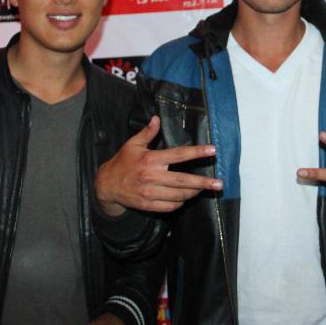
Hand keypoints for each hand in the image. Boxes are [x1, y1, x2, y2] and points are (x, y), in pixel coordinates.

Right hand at [95, 116, 222, 215]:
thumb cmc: (122, 162)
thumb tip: (157, 118)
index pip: (179, 155)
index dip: (197, 152)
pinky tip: (185, 197)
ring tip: (203, 188)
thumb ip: (147, 133)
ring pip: (179, 195)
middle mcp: (152, 176)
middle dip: (203, 183)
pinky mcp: (148, 205)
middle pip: (183, 180)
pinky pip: (170, 206)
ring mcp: (150, 193)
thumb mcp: (132, 144)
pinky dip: (180, 202)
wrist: (106, 185)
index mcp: (151, 159)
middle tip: (219, 184)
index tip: (212, 150)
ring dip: (193, 192)